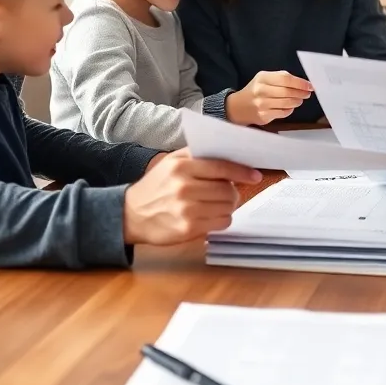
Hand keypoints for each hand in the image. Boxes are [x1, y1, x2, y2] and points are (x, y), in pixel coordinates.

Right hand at [123, 149, 261, 245]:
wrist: (130, 214)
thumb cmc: (156, 185)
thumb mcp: (171, 162)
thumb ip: (198, 155)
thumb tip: (231, 155)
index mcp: (181, 167)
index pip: (222, 167)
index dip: (242, 172)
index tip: (255, 175)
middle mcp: (184, 188)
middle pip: (228, 190)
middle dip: (233, 191)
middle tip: (228, 192)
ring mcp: (186, 210)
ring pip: (227, 207)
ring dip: (228, 205)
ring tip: (217, 203)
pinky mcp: (188, 230)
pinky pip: (221, 223)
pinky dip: (221, 219)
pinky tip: (210, 215)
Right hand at [225, 70, 312, 125]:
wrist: (238, 107)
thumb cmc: (256, 90)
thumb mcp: (264, 79)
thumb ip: (281, 78)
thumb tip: (303, 83)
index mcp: (262, 78)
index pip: (285, 78)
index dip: (300, 83)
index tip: (309, 86)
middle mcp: (261, 91)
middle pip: (287, 92)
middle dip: (301, 93)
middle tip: (307, 93)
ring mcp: (262, 105)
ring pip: (287, 103)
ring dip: (297, 102)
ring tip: (299, 100)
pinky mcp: (263, 116)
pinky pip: (283, 113)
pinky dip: (289, 110)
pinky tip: (289, 107)